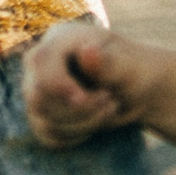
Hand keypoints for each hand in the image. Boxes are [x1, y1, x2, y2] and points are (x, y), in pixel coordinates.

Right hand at [24, 22, 151, 148]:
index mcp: (61, 39)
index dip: (59, 84)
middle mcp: (43, 64)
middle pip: (37, 95)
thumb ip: (107, 61)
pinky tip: (95, 123)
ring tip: (110, 108)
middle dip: (78, 108)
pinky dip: (74, 135)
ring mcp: (38, 90)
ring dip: (82, 123)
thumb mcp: (129, 66)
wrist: (139, 90)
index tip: (88, 98)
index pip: (40, 61)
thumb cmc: (136, 71)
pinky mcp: (42, 114)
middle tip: (112, 102)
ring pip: (42, 119)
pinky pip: (47, 135)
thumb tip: (86, 50)